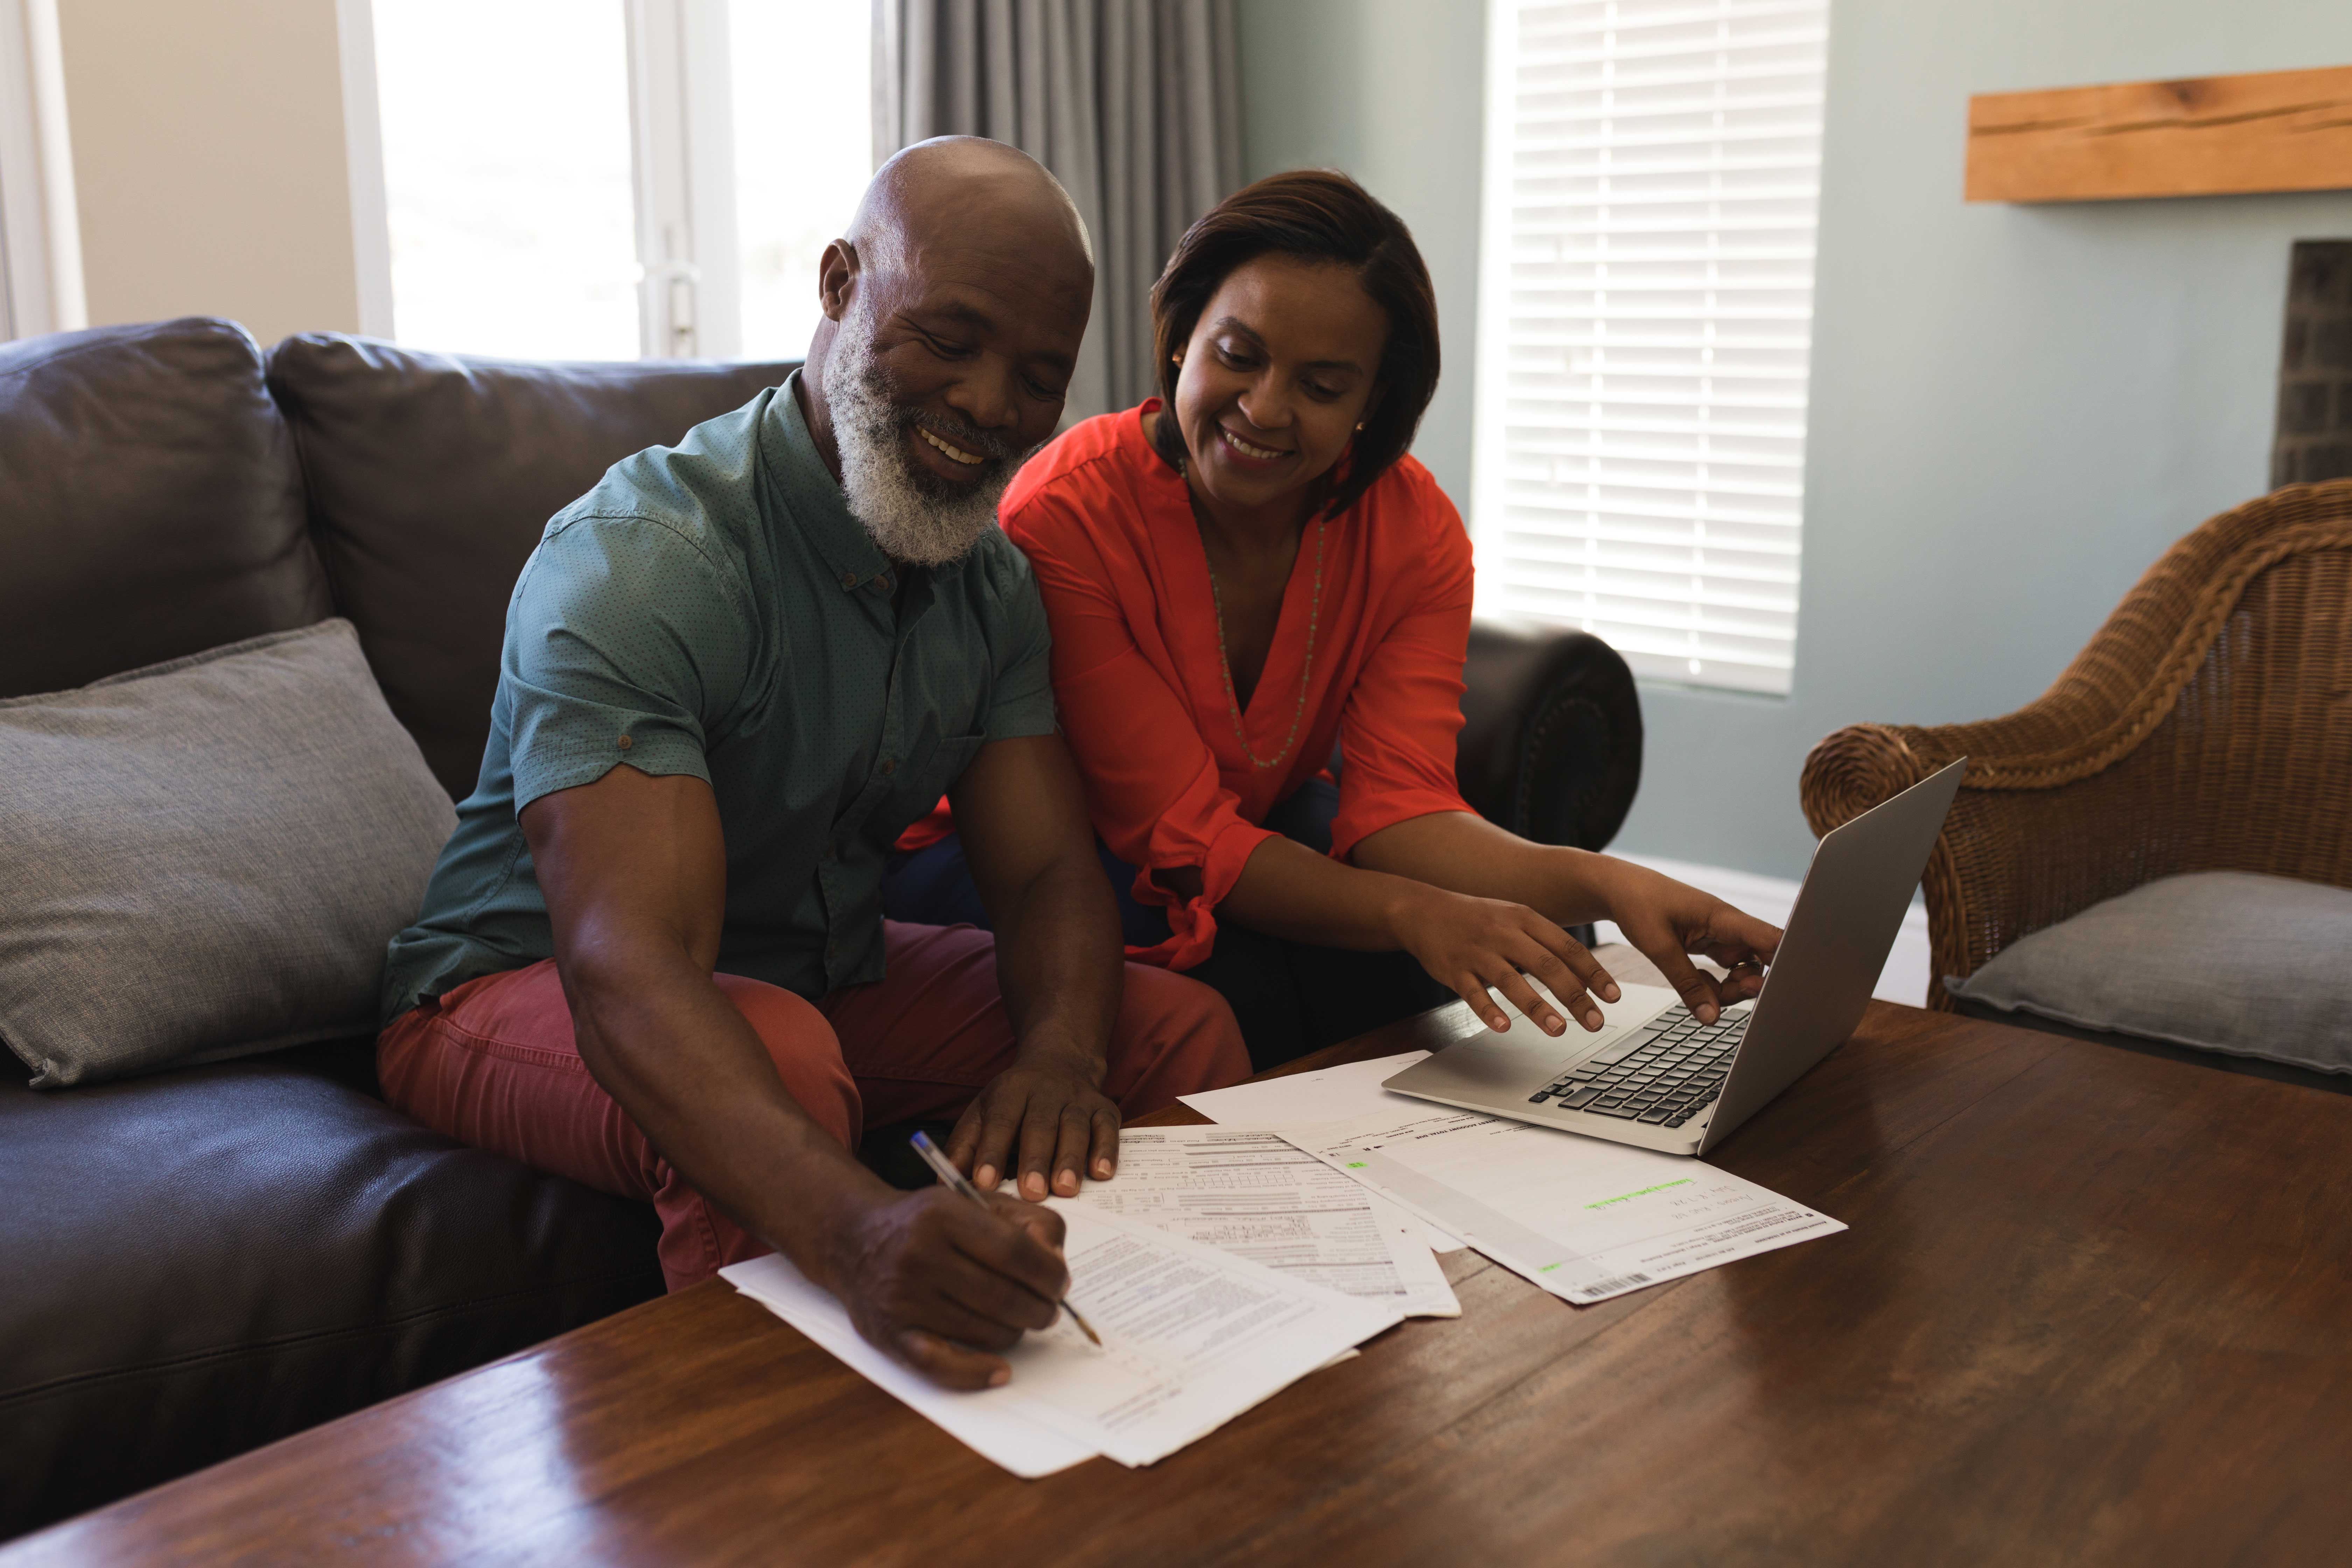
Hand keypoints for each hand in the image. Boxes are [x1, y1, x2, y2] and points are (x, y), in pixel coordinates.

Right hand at [827, 1186, 1069, 1389]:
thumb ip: (1028, 1223)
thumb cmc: (928, 1221)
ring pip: (984, 1331)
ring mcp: (902, 1297)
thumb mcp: (977, 1201)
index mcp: (943, 1214)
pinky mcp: (889, 1333)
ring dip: (1014, 1331)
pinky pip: (941, 1365)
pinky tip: (1000, 1371)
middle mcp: (919, 1254)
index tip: (1060, 1283)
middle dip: (1040, 1308)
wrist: (853, 1237)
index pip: (1016, 1252)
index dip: (1050, 1273)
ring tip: (1016, 1319)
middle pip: (1004, 1296)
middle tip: (1047, 1308)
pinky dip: (976, 1373)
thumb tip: (1055, 1267)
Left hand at [945, 1038, 1120, 1199]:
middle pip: (1040, 1125)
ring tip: (1064, 1189)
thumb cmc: (1014, 1102)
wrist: (1060, 1063)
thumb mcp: (983, 1112)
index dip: (991, 1151)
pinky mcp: (1105, 1108)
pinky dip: (1107, 1150)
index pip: (1000, 1120)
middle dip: (1035, 1159)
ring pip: (1075, 1128)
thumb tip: (943, 1180)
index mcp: (1010, 1091)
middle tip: (1031, 1192)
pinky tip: (1102, 1173)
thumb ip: (965, 1145)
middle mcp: (1046, 1091)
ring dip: (1070, 1159)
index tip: (983, 1182)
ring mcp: (1078, 1100)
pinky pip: (1108, 1129)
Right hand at [1387, 884, 1622, 1035]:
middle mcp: (1504, 932)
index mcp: (1524, 918)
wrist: (1423, 910)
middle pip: (1546, 965)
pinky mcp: (1454, 969)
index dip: (1593, 972)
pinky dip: (1488, 1010)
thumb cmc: (1477, 919)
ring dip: (1536, 1006)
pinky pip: (1473, 992)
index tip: (1613, 996)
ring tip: (1558, 1029)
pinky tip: (1502, 1026)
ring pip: (1512, 980)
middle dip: (1574, 995)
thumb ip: (1547, 944)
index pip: (1567, 946)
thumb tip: (1584, 978)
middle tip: (1595, 1022)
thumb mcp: (1514, 920)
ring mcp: (1478, 951)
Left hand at [1593, 859, 1782, 1023]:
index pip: (1770, 937)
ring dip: (1731, 988)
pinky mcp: (1709, 943)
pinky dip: (1715, 984)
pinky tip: (1698, 987)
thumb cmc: (1638, 904)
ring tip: (1707, 996)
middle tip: (1728, 998)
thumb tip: (1710, 1017)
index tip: (1787, 988)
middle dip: (1749, 984)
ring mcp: (1720, 934)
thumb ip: (1687, 984)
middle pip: (1760, 961)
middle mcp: (1728, 925)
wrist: (1618, 888)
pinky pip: (1724, 970)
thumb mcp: (1659, 947)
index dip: (1787, 962)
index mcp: (1723, 916)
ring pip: (1742, 968)